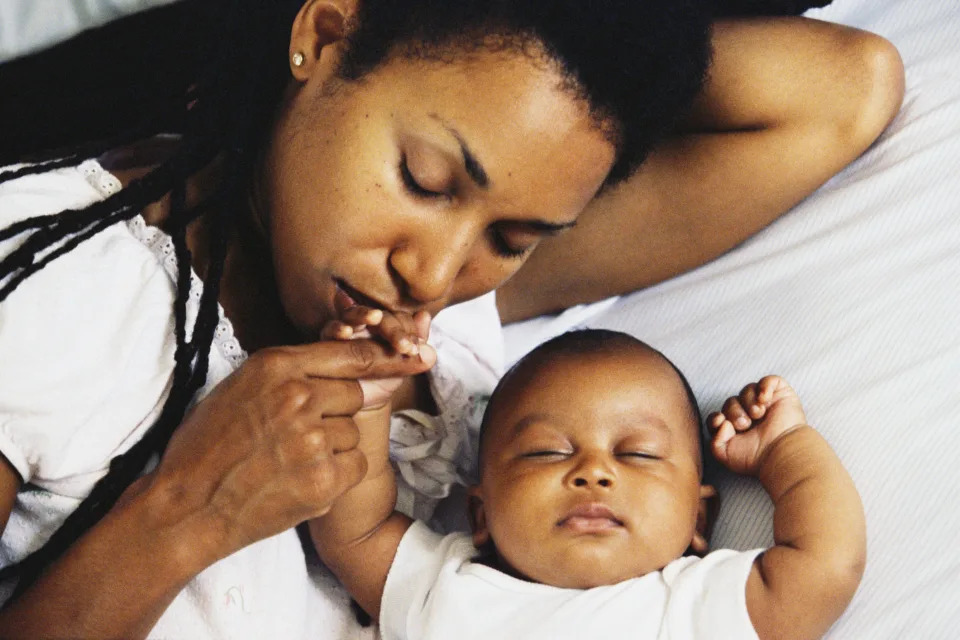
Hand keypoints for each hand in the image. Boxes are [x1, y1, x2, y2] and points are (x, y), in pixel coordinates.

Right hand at [148, 338, 433, 561]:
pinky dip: (337, 474)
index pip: (351, 354)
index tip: (414, 355)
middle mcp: (298, 396)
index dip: (387, 356)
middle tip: (300, 434)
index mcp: (276, 366)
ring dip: (334, 446)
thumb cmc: (207, 446)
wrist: (185, 507)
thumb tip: (373, 375)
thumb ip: (301, 373)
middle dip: (338, 412)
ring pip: (354, 432)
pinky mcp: (322, 480)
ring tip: (289, 460)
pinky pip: (356, 465)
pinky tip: (299, 479)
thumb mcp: (243, 388)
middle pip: (357, 393)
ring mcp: (312, 439)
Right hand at [321, 290, 433, 408]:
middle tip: (404, 347)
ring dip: (364, 315)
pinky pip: (330, 329)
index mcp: (388, 327)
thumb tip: (425, 316)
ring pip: (354, 314)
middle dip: (394, 329)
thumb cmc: (382, 381)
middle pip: (380, 315)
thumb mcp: (403, 365)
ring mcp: (347, 330)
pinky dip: (337, 327)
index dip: (409, 331)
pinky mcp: (327, 340)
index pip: (400, 318)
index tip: (414, 350)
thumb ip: (416, 343)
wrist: (360, 405)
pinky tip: (344, 332)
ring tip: (374, 318)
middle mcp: (367, 325)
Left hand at [707, 375, 807, 474]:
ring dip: (749, 402)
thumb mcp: (724, 453)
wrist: (780, 452)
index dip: (716, 417)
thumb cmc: (755, 456)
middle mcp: (750, 415)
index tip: (722, 422)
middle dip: (734, 412)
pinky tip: (764, 400)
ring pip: (747, 390)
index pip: (718, 415)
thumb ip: (713, 438)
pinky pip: (769, 380)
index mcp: (736, 429)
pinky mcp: (780, 395)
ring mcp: (766, 404)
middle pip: (731, 402)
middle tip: (745, 424)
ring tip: (758, 415)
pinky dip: (764, 387)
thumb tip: (721, 421)